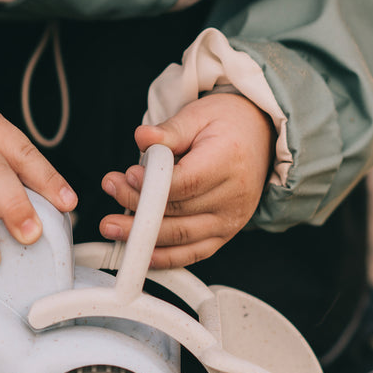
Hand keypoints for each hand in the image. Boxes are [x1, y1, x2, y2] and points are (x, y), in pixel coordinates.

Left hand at [98, 92, 272, 268]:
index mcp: (229, 161)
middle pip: (179, 211)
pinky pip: (193, 254)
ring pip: (181, 237)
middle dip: (138, 206)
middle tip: (110, 190)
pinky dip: (165, 258)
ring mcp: (231, 220)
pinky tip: (140, 254)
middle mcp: (234, 196)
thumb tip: (142, 138)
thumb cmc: (228, 124)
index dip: (153, 184)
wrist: (261, 138)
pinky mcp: (225, 234)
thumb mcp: (199, 114)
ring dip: (142, 236)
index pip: (187, 182)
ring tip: (112, 225)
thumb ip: (169, 130)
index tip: (128, 176)